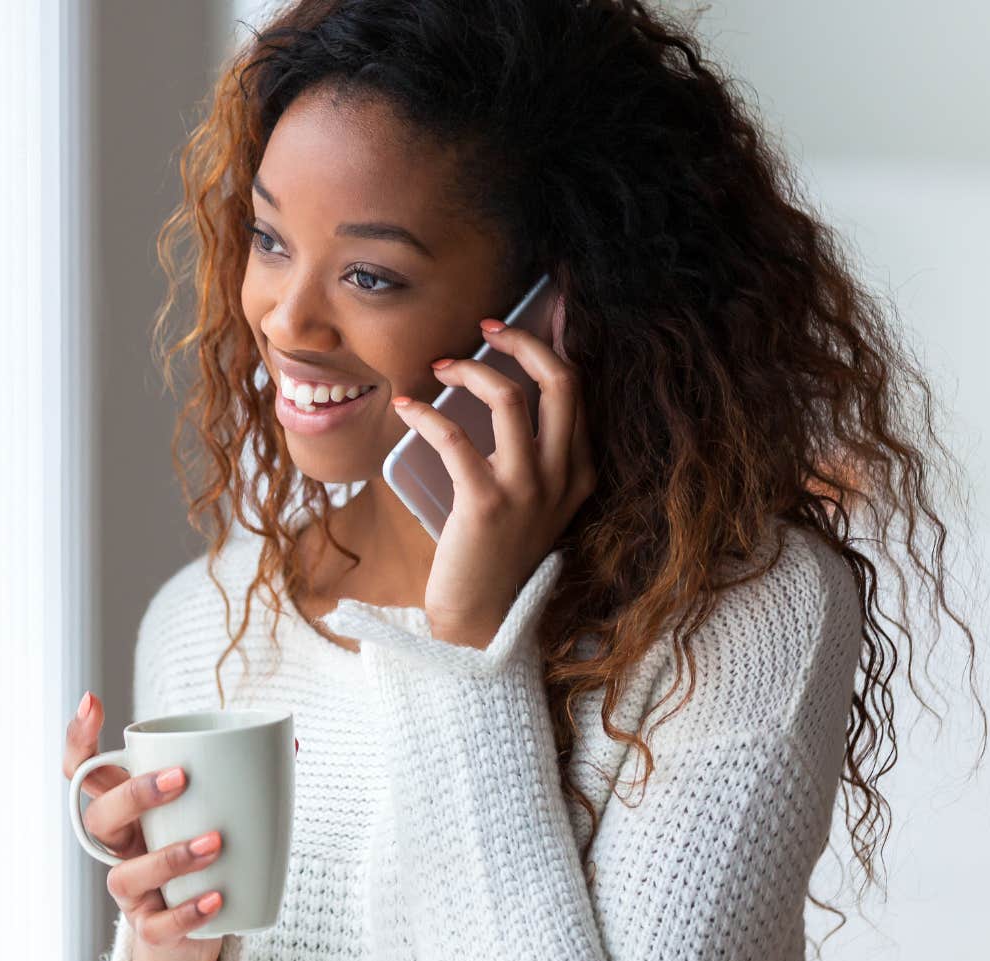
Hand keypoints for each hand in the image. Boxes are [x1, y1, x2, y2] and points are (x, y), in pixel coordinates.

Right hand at [62, 691, 226, 960]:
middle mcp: (120, 850)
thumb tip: (289, 743)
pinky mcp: (151, 932)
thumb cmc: (204, 860)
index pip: (85, 771)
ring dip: (169, 856)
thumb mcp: (212, 815)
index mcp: (129, 812)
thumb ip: (240, 781)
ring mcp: (131, 893)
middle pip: (98, 818)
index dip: (80, 737)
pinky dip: (187, 911)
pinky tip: (217, 897)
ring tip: (215, 841)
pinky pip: (157, 926)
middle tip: (181, 778)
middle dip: (134, 794)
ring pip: (124, 876)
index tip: (93, 700)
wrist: (196, 934)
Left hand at [389, 295, 596, 647]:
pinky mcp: (485, 505)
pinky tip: (408, 407)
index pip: (579, 389)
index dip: (557, 341)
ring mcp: (528, 490)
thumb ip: (528, 456)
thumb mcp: (531, 504)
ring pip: (511, 398)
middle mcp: (563, 477)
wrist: (480, 621)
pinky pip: (456, 438)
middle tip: (489, 326)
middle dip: (524, 339)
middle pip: (560, 381)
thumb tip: (496, 392)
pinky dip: (427, 413)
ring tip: (441, 365)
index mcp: (581, 473)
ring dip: (472, 370)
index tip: (539, 310)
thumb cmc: (495, 556)